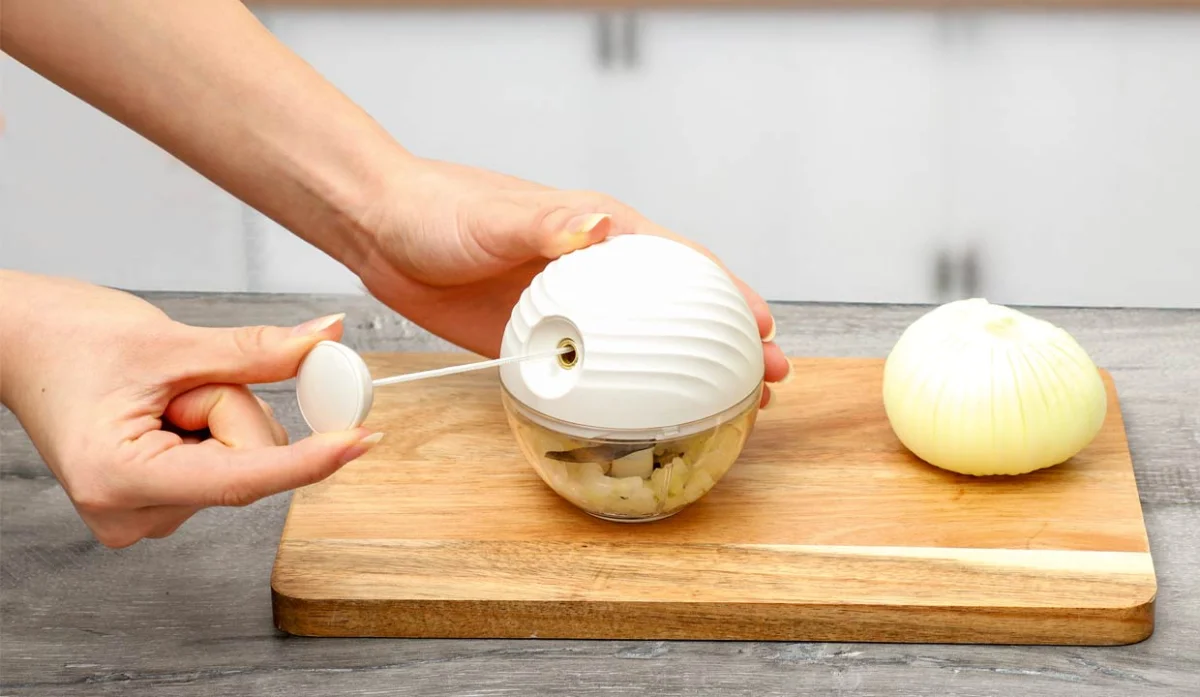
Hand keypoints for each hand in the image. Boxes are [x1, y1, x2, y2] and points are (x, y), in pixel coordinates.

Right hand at [0, 271, 378, 547]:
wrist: (20, 346)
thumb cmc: (69, 341)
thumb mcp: (169, 342)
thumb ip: (255, 351)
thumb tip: (324, 339)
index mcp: (120, 480)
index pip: (242, 477)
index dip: (310, 459)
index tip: (361, 441)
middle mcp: (134, 514)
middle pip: (248, 460)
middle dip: (232, 405)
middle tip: (178, 380)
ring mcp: (146, 515)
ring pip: (243, 460)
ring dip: (219, 414)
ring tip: (160, 395)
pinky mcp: (159, 505)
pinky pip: (227, 464)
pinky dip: (212, 428)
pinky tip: (166, 413)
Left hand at [353, 157, 791, 406]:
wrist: (382, 233)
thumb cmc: (440, 210)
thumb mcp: (494, 216)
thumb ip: (545, 225)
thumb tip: (598, 228)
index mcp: (598, 231)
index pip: (679, 261)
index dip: (726, 292)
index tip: (762, 325)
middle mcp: (592, 271)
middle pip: (673, 310)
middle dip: (723, 342)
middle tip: (766, 380)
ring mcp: (567, 310)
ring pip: (638, 346)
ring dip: (681, 375)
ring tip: (729, 407)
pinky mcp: (535, 340)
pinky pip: (587, 370)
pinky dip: (620, 393)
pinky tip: (640, 418)